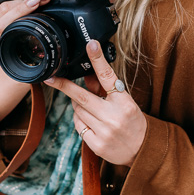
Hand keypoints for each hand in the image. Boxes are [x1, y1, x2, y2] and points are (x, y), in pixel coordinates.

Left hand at [44, 40, 146, 165]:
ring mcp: (104, 131)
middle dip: (65, 86)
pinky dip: (80, 120)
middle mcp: (114, 116)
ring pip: (77, 111)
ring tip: (91, 109)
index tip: (91, 44)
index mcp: (124, 102)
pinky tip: (91, 123)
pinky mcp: (96, 144)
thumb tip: (87, 74)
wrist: (142, 150)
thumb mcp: (123, 102)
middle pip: (81, 96)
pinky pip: (78, 125)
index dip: (97, 60)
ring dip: (78, 106)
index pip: (108, 77)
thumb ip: (104, 88)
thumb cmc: (132, 121)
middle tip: (51, 79)